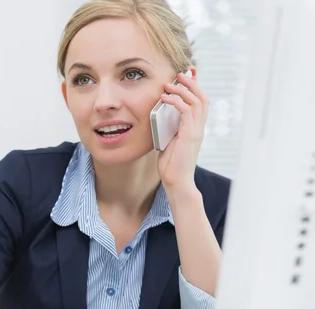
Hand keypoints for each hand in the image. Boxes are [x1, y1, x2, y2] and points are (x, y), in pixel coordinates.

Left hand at [157, 69, 208, 192]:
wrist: (176, 181)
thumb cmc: (171, 164)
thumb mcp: (169, 141)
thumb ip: (168, 129)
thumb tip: (159, 118)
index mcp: (196, 128)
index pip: (200, 102)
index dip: (195, 87)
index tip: (187, 75)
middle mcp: (199, 127)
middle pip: (202, 97)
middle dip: (192, 83)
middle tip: (180, 74)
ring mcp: (196, 130)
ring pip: (196, 101)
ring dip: (183, 89)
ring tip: (170, 83)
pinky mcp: (190, 135)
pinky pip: (186, 111)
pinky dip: (177, 101)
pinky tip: (166, 98)